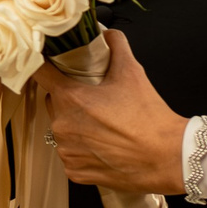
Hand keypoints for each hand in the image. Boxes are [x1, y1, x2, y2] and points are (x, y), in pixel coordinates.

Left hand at [33, 30, 187, 193]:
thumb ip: (116, 46)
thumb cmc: (149, 118)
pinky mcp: (75, 172)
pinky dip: (82, 149)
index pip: (40, 73)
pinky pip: (71, 155)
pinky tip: (102, 146)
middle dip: (68, 97)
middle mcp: (62, 126)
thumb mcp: (132, 73)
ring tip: (102, 125)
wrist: (167, 157)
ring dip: (75, 125)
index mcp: (70, 98)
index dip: (45, 65)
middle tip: (93, 98)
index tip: (50, 65)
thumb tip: (108, 35)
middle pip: (53, 102)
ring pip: (62, 129)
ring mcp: (67, 152)